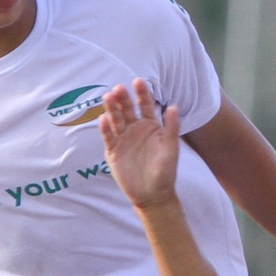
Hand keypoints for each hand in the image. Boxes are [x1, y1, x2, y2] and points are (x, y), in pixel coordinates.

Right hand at [100, 79, 181, 208]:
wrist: (152, 194)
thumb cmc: (165, 172)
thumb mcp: (171, 149)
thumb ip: (172, 128)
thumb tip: (173, 106)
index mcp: (151, 126)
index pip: (145, 106)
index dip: (142, 94)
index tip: (138, 81)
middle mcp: (135, 130)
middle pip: (127, 110)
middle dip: (123, 98)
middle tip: (118, 88)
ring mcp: (123, 139)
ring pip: (116, 120)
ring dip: (112, 109)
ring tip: (108, 97)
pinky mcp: (113, 151)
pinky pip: (108, 137)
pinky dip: (105, 129)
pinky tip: (103, 119)